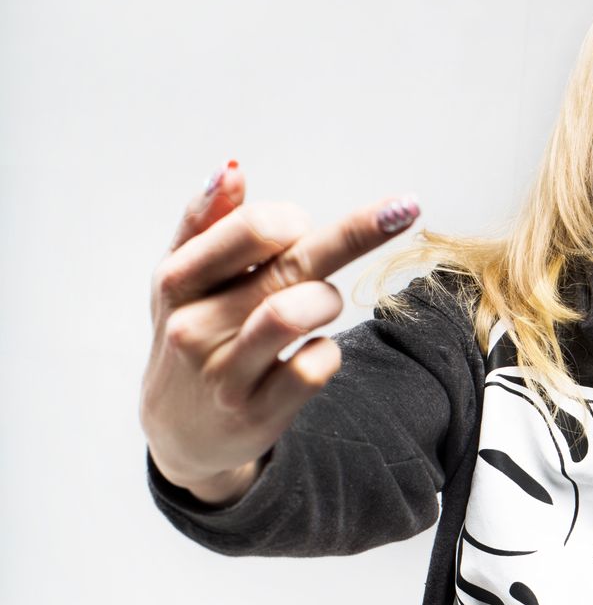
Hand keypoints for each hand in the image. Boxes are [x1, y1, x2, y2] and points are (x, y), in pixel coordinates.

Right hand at [140, 161, 420, 497]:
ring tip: (322, 305)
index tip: (308, 225)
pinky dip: (328, 352)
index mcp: (177, 280)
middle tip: (403, 210)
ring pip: (295, 315)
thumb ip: (205, 223)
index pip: (249, 229)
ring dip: (327, 300)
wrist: (177, 435)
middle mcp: (194, 326)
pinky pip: (313, 369)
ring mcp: (224, 375)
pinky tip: (315, 352)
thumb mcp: (182, 281)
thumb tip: (233, 170)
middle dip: (357, 232)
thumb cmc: (193, 338)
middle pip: (289, 265)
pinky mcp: (255, 415)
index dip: (293, 219)